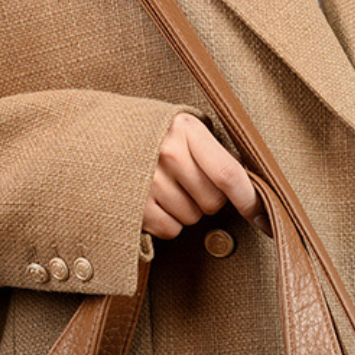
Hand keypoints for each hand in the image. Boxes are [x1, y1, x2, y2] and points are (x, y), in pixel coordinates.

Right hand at [143, 112, 271, 239]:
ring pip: (192, 217)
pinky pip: (171, 229)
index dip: (250, 200)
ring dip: (185, 210)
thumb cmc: (146, 133)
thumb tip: (248, 182)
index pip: (228, 172)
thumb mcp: (180, 125)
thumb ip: (211, 148)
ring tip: (164, 187)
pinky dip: (167, 222)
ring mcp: (148, 182)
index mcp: (185, 128)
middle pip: (212, 201)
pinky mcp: (134, 207)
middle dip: (208, 199)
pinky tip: (153, 201)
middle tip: (188, 181)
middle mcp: (168, 154)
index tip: (264, 217)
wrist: (90, 138)